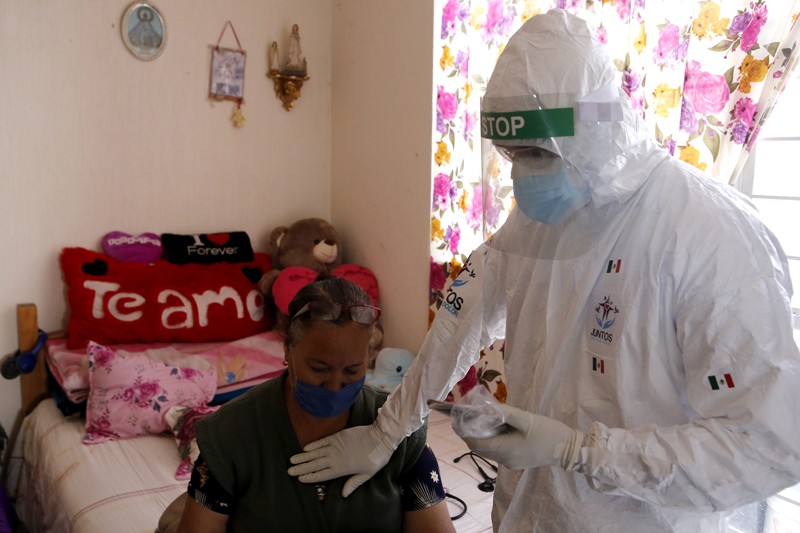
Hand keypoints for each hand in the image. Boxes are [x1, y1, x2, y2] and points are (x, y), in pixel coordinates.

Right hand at [288, 423, 396, 496]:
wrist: (380, 437)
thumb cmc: (376, 457)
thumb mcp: (366, 474)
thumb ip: (353, 484)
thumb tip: (343, 494)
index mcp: (342, 469)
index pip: (322, 475)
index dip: (310, 477)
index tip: (300, 479)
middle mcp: (335, 458)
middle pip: (315, 464)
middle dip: (301, 468)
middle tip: (289, 470)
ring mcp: (335, 446)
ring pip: (315, 453)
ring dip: (303, 457)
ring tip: (292, 460)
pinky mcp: (338, 436)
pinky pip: (322, 441)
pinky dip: (313, 445)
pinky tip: (305, 448)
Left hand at [462, 403, 583, 470]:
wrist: (570, 449)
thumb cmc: (548, 432)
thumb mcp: (526, 419)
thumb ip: (505, 413)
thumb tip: (485, 407)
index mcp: (505, 450)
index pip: (475, 442)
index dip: (463, 430)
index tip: (455, 417)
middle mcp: (504, 460)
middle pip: (479, 446)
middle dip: (469, 431)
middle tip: (464, 414)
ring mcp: (510, 462)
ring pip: (487, 448)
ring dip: (480, 434)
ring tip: (477, 417)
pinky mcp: (515, 460)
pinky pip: (497, 450)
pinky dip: (491, 438)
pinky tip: (495, 426)